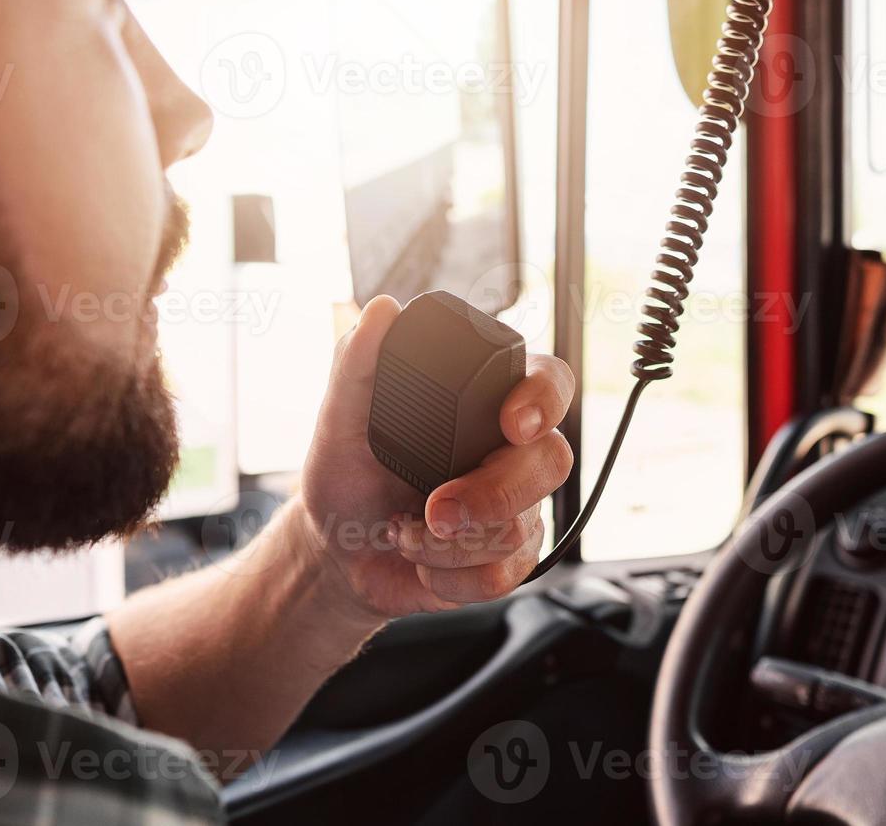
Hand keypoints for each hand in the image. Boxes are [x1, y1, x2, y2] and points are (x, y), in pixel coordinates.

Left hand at [296, 296, 575, 619]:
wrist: (336, 551)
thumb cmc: (345, 475)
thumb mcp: (338, 420)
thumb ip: (357, 363)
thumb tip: (380, 311)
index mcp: (483, 400)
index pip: (548, 381)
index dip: (544, 398)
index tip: (513, 422)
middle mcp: (511, 450)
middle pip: (550, 462)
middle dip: (490, 494)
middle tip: (434, 510)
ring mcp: (517, 506)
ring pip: (518, 527)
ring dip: (447, 543)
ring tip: (404, 531)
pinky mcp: (509, 560)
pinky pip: (505, 575)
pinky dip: (450, 576)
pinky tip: (421, 562)